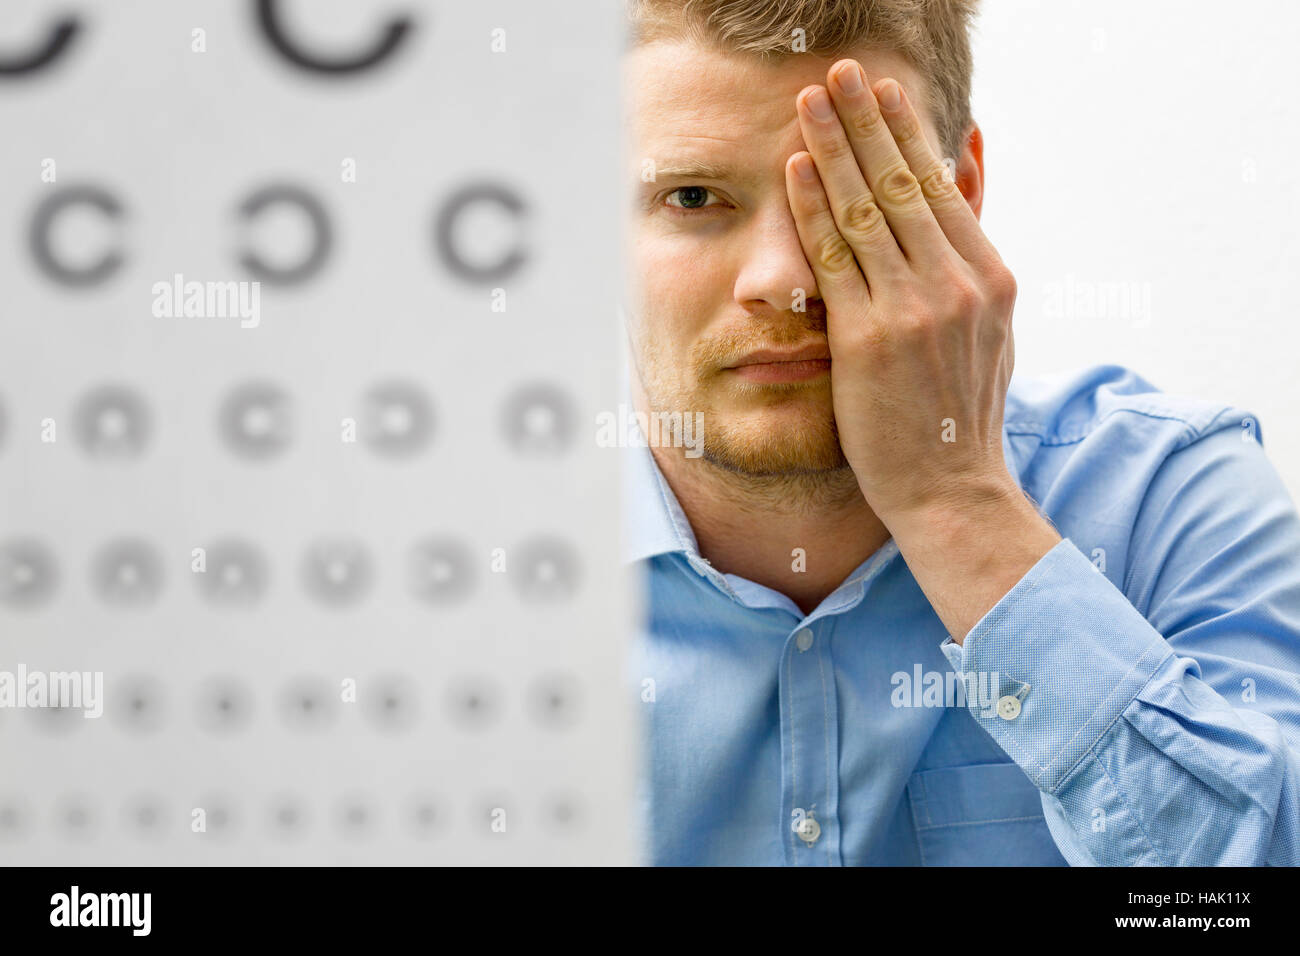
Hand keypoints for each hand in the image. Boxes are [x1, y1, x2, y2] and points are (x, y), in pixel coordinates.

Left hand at [784, 59, 1018, 527]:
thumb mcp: (992, 322)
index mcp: (990, 277)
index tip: (882, 92)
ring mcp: (913, 310)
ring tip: (808, 102)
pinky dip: (813, 211)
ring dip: (832, 149)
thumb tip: (971, 161)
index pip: (941, 186)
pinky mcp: (869, 338)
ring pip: (866, 210)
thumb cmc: (962, 407)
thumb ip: (975, 241)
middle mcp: (957, 284)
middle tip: (840, 73)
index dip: (907, 132)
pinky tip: (795, 171)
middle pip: (903, 183)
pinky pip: (835, 260)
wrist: (950, 486)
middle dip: (866, 122)